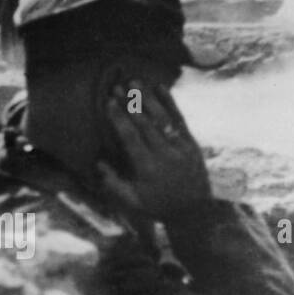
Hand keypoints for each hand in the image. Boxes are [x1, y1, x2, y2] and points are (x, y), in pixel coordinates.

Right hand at [95, 80, 211, 220]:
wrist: (195, 212)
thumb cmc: (158, 206)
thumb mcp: (132, 201)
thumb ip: (113, 183)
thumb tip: (98, 162)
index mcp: (147, 167)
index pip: (130, 137)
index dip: (119, 118)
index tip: (109, 101)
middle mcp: (165, 154)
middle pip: (145, 123)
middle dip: (130, 103)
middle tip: (118, 85)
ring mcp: (181, 148)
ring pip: (162, 118)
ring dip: (148, 98)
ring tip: (136, 82)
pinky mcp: (192, 144)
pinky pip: (180, 120)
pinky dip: (170, 103)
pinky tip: (161, 87)